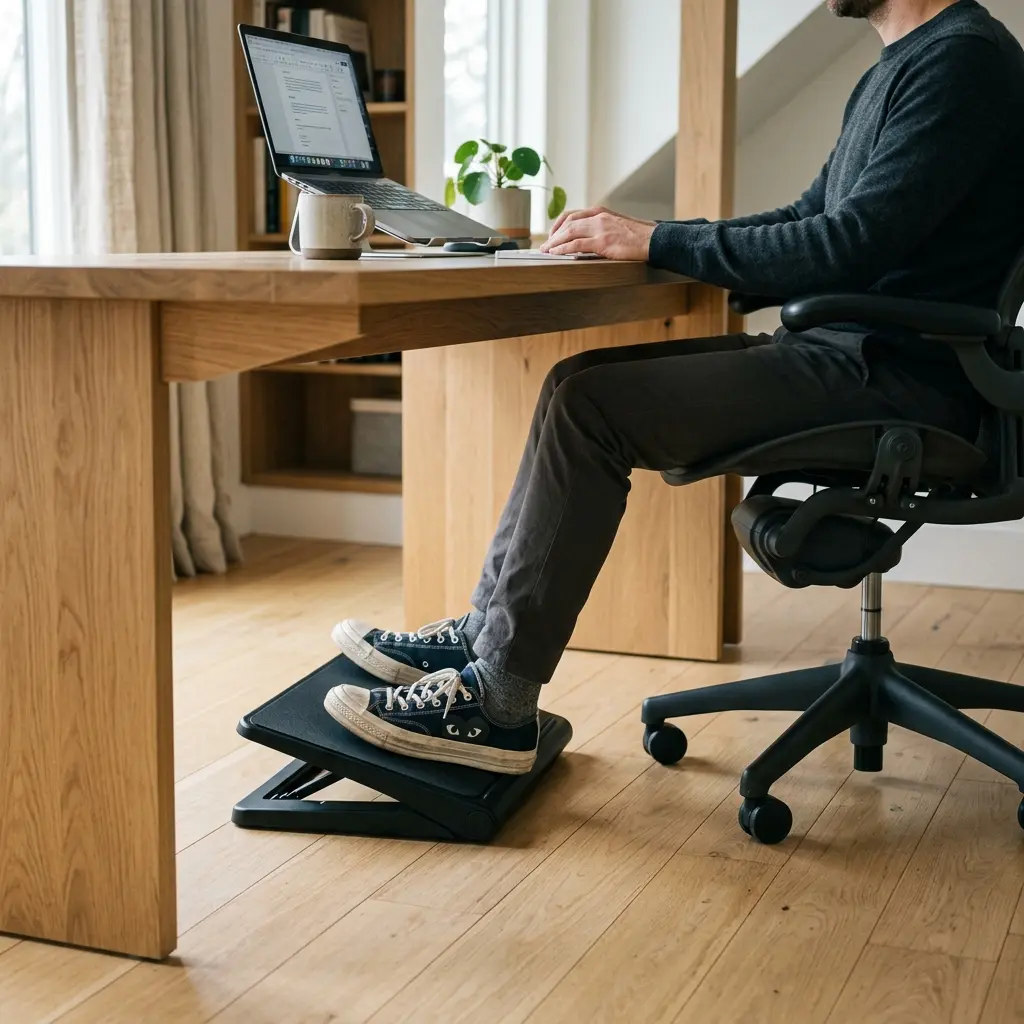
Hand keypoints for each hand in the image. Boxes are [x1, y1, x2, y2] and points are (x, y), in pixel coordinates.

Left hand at [540, 207, 655, 259]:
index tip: (552, 234)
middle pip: (568, 223)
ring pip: (569, 232)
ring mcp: (600, 228)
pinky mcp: (602, 242)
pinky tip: (557, 254)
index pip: (573, 215)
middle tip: (545, 246)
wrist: (654, 240)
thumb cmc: (639, 236)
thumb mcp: (617, 225)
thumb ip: (602, 227)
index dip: (558, 225)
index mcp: (601, 212)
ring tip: (547, 251)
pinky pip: (576, 244)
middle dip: (553, 235)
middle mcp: (598, 217)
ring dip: (555, 243)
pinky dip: (563, 249)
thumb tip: (588, 238)